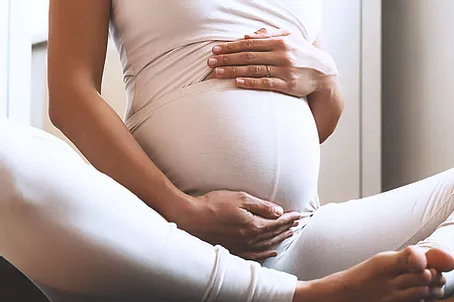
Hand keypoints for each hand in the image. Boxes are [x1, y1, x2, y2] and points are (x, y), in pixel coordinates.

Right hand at [180, 190, 301, 260]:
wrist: (191, 218)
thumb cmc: (214, 204)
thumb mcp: (240, 198)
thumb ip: (261, 206)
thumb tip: (279, 212)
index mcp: (254, 225)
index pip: (277, 222)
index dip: (289, 218)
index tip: (298, 214)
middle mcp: (250, 239)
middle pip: (274, 234)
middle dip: (287, 228)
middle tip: (297, 223)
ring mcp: (242, 246)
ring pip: (267, 245)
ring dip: (280, 239)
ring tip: (289, 234)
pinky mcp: (233, 250)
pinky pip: (255, 255)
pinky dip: (266, 253)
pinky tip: (272, 251)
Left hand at [207, 28, 336, 97]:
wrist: (324, 72)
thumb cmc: (302, 53)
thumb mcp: (290, 38)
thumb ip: (269, 35)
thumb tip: (247, 35)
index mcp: (280, 41)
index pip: (249, 43)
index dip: (230, 46)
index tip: (215, 50)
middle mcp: (281, 54)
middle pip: (248, 56)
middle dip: (226, 59)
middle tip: (210, 62)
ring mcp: (284, 70)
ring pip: (253, 69)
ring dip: (233, 70)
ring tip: (216, 73)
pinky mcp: (287, 85)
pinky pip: (265, 83)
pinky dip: (250, 82)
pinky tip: (237, 82)